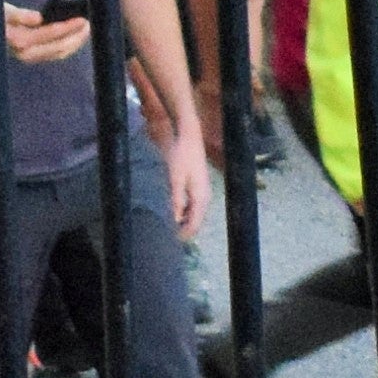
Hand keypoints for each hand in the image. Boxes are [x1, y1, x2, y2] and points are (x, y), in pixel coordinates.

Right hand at [2, 3, 95, 68]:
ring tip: (86, 29)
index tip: (82, 19)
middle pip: (59, 47)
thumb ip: (20, 15)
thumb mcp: (3, 11)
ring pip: (59, 53)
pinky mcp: (32, 58)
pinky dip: (68, 46)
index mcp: (20, 40)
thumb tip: (38, 18)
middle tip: (89, 23)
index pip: (51, 34)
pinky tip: (76, 37)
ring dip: (75, 42)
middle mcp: (26, 53)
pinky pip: (55, 54)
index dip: (68, 26)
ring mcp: (30, 58)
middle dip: (77, 36)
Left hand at [161, 118, 216, 236]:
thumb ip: (175, 200)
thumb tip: (174, 220)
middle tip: (171, 238)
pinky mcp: (199, 186)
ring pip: (196, 213)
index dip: (185, 234)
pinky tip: (176, 212)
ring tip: (172, 228)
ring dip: (185, 221)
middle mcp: (205, 195)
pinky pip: (195, 205)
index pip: (195, 223)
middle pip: (197, 220)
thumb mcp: (174, 178)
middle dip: (186, 230)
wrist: (189, 135)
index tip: (174, 241)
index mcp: (201, 196)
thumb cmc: (180, 155)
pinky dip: (186, 212)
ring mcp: (203, 190)